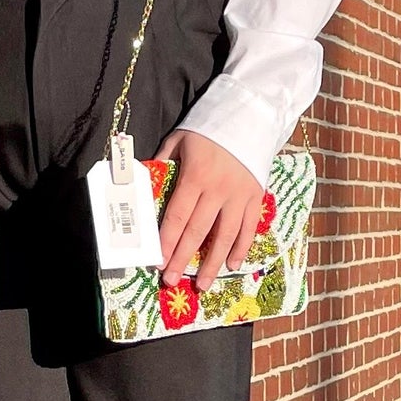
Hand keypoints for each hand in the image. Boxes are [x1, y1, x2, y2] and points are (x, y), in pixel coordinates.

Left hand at [153, 131, 266, 292]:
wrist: (250, 116)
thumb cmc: (208, 130)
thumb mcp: (179, 140)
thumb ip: (163, 162)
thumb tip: (144, 182)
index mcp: (195, 176)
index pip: (177, 216)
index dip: (167, 241)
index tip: (158, 261)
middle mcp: (218, 190)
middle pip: (197, 231)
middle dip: (182, 259)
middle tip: (171, 281)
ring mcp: (239, 195)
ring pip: (225, 236)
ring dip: (212, 263)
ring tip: (202, 284)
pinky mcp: (256, 197)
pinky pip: (249, 228)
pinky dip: (241, 248)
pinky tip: (232, 265)